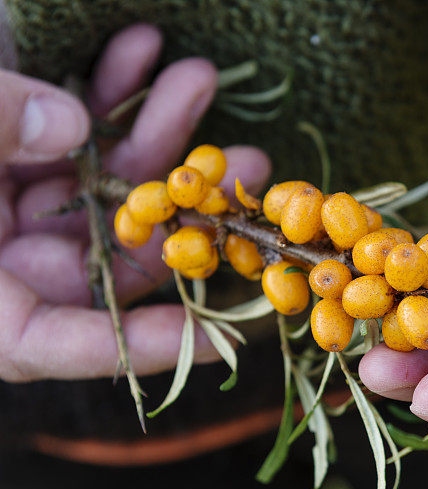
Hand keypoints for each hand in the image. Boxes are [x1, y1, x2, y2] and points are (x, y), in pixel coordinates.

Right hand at [0, 24, 269, 381]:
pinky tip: (140, 47)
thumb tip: (66, 124)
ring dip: (156, 129)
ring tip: (199, 78)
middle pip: (107, 250)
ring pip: (104, 182)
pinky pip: (72, 128)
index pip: (52, 344)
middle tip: (247, 164)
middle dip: (180, 204)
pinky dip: (105, 88)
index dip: (138, 346)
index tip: (224, 337)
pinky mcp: (12, 145)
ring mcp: (6, 199)